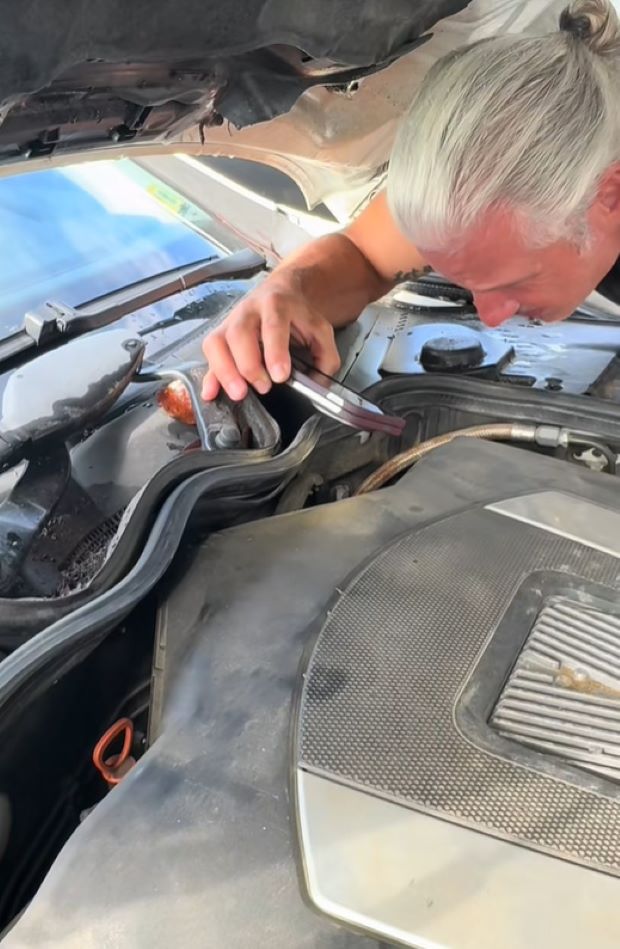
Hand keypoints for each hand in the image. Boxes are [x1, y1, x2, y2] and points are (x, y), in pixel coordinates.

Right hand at [201, 276, 339, 400]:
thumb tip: (317, 386)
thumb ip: (326, 356)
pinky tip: (210, 393)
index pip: (273, 326)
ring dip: (225, 371)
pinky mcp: (219, 337)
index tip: (280, 376)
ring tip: (239, 393)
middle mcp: (249, 310)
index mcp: (277, 304)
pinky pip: (209, 356)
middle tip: (264, 386)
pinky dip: (209, 376)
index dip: (274, 351)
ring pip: (217, 343)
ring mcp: (230, 322)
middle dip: (248, 364)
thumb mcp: (320, 329)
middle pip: (239, 333)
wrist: (280, 292)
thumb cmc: (298, 314)